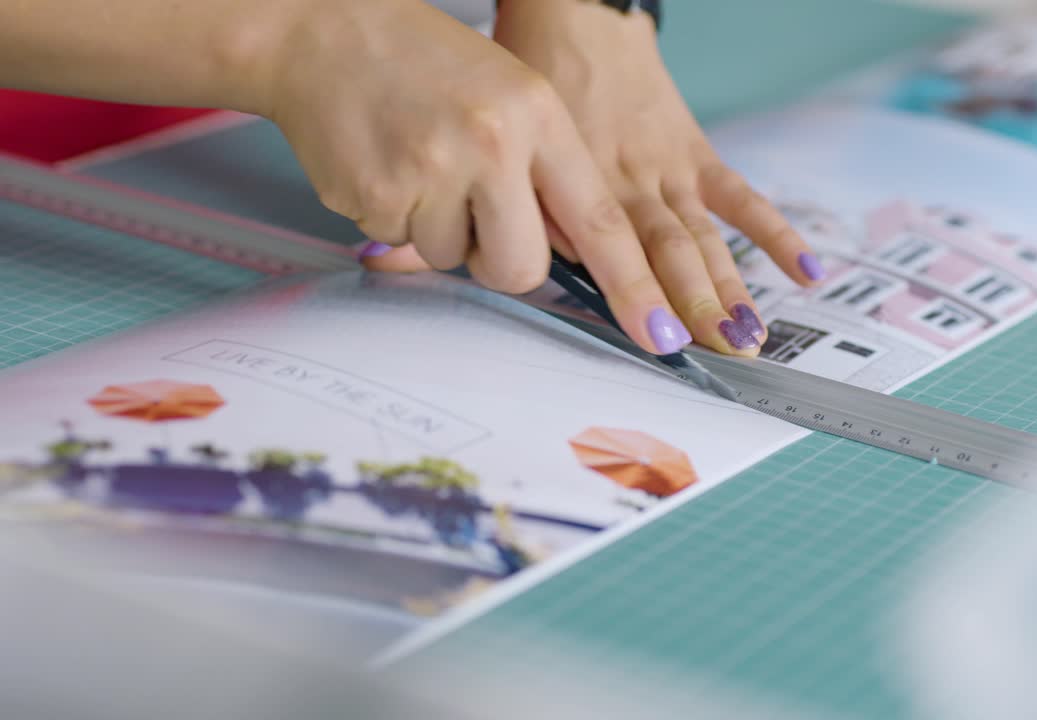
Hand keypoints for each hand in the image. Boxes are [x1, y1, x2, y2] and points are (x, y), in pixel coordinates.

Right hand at [265, 0, 693, 354]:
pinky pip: (402, 245)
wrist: (323, 29)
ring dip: (439, 228)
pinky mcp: (378, 198)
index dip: (634, 287)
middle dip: (501, 259)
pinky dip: (395, 217)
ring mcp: (432, 173)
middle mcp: (491, 145)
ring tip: (420, 161)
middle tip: (476, 212)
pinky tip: (386, 163)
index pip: (600, 221)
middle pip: (522, 269)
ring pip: (456, 259)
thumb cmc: (424, 63)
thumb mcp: (510, 94)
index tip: (662, 338)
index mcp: (537, 116)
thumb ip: (544, 170)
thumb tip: (572, 252)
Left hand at [491, 0, 825, 354]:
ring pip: (705, 237)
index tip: (662, 343)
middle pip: (673, 253)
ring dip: (731, 288)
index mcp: (586, 185)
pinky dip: (774, 233)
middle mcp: (634, 183)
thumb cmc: (541, 85)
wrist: (580, 21)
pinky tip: (805, 271)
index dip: (642, 300)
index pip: (618, 253)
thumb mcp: (524, 150)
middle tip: (723, 354)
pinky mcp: (697, 155)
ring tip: (752, 337)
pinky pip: (740, 197)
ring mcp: (671, 171)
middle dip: (700, 308)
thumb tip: (558, 272)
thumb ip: (542, 212)